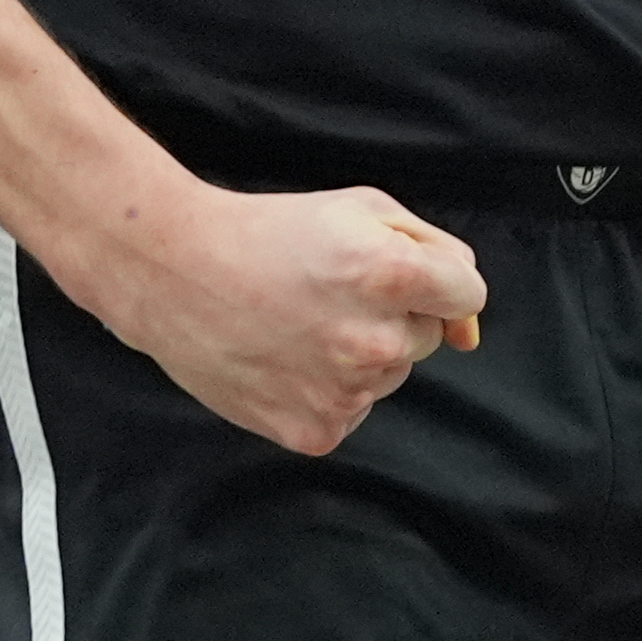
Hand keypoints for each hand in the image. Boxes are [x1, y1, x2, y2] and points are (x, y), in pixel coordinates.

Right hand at [81, 185, 484, 457]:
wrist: (173, 272)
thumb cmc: (268, 232)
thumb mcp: (361, 210)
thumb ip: (436, 254)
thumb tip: (469, 331)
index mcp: (392, 276)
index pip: (467, 295)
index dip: (433, 278)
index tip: (391, 273)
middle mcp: (375, 341)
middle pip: (426, 337)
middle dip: (393, 314)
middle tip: (326, 291)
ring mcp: (345, 393)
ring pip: (387, 374)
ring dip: (359, 353)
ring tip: (297, 322)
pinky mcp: (315, 430)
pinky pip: (351, 411)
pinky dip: (326, 389)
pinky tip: (285, 357)